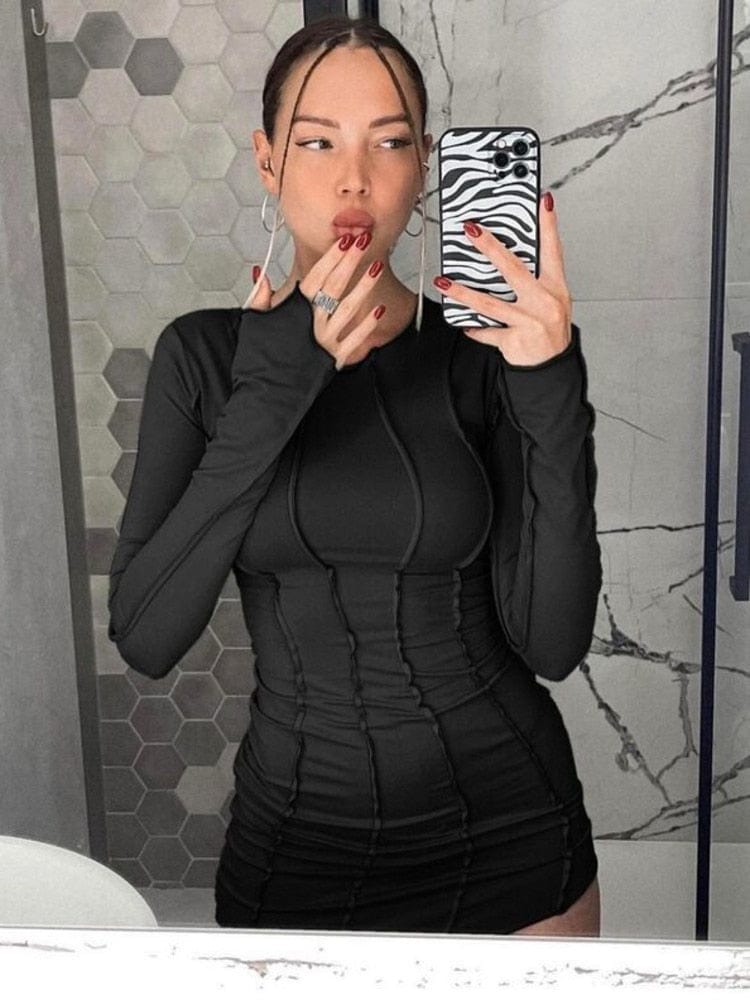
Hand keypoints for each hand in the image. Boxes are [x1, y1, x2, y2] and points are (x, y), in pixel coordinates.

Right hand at [243, 235, 385, 369]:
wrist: (265, 394)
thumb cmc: (259, 359)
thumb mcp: (253, 323)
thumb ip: (260, 297)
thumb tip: (261, 274)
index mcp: (293, 312)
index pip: (316, 277)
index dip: (332, 258)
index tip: (344, 241)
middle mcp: (311, 324)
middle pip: (335, 286)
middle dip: (351, 262)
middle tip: (364, 241)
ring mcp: (324, 342)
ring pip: (348, 309)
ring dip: (364, 287)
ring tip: (377, 268)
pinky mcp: (333, 360)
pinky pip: (355, 340)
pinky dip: (367, 325)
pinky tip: (379, 311)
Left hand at [433, 192, 572, 365]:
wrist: (551, 366)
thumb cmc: (549, 330)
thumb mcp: (552, 301)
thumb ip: (535, 279)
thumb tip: (505, 257)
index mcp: (555, 287)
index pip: (552, 250)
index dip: (548, 225)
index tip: (542, 201)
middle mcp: (543, 302)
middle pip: (513, 269)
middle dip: (490, 248)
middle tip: (471, 230)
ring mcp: (528, 321)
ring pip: (489, 302)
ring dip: (463, 291)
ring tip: (444, 281)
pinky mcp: (513, 340)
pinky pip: (486, 331)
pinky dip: (473, 327)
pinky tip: (461, 322)